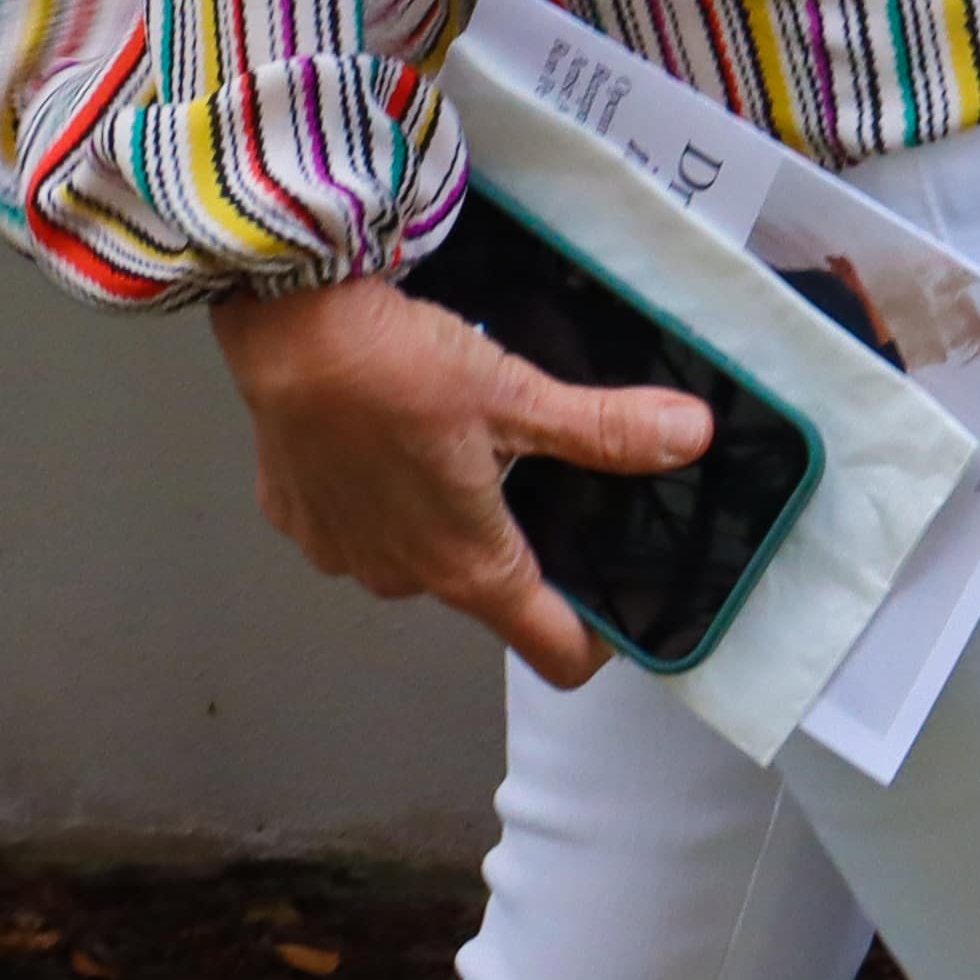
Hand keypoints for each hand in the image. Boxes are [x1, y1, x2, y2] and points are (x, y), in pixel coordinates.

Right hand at [212, 271, 708, 690]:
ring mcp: (345, 556)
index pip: (553, 652)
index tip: (616, 597)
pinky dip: (378, 488)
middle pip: (486, 586)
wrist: (287, 327)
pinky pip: (359, 521)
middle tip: (528, 462)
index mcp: (468, 569)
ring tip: (447, 433)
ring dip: (440, 509)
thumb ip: (606, 430)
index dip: (596, 636)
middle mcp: (403, 580)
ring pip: (419, 549)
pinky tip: (380, 430)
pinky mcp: (300, 520)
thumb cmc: (397, 368)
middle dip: (513, 536)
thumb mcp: (517, 394)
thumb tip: (692, 436)